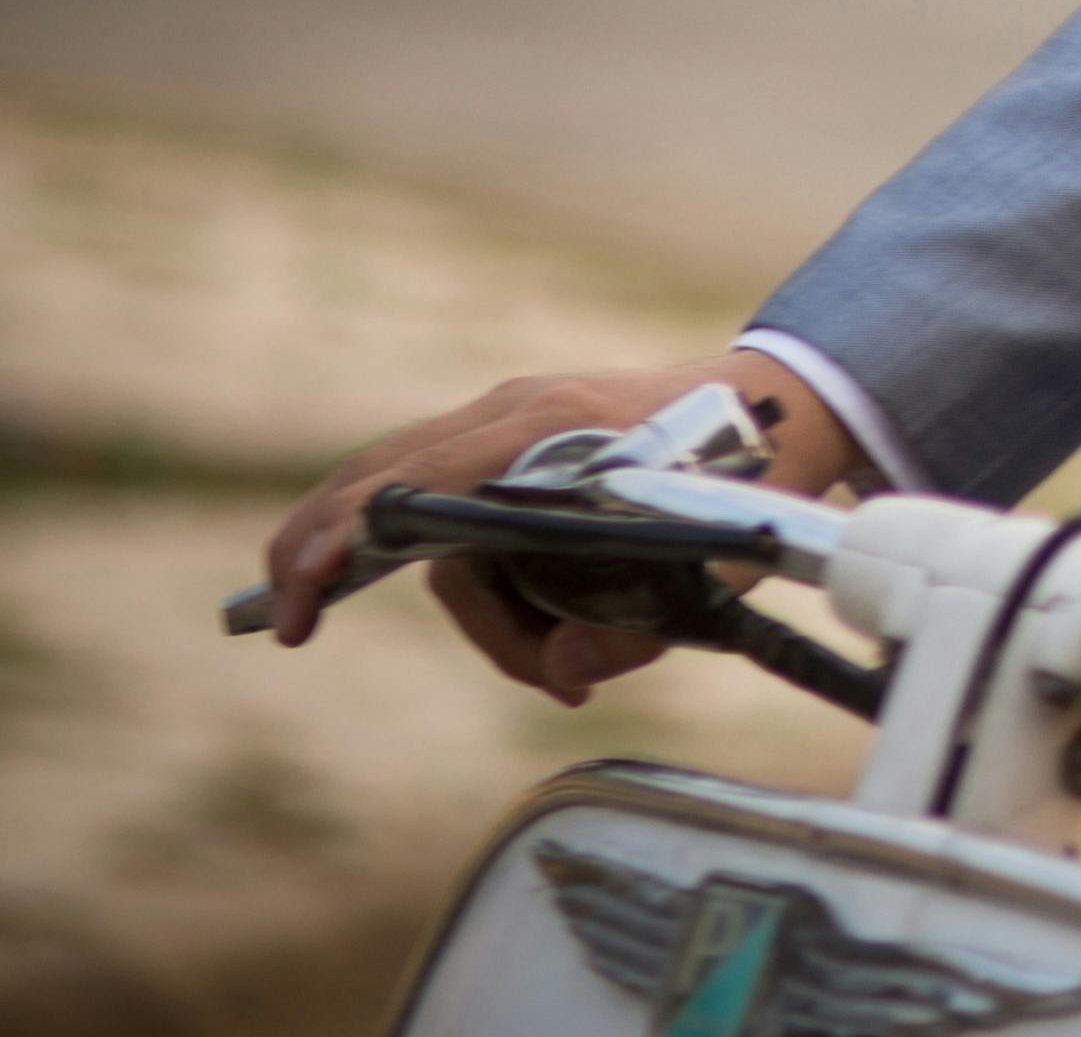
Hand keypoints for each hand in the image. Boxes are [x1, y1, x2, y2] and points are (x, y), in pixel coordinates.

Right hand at [258, 350, 863, 697]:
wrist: (787, 405)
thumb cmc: (751, 478)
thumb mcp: (715, 564)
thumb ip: (634, 632)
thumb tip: (563, 674)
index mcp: (550, 427)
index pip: (416, 478)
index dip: (348, 535)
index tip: (305, 594)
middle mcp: (515, 413)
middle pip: (382, 479)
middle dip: (324, 551)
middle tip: (293, 623)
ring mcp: (513, 420)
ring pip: (422, 508)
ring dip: (466, 605)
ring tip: (551, 672)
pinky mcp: (523, 441)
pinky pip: (459, 506)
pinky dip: (475, 578)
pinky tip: (542, 644)